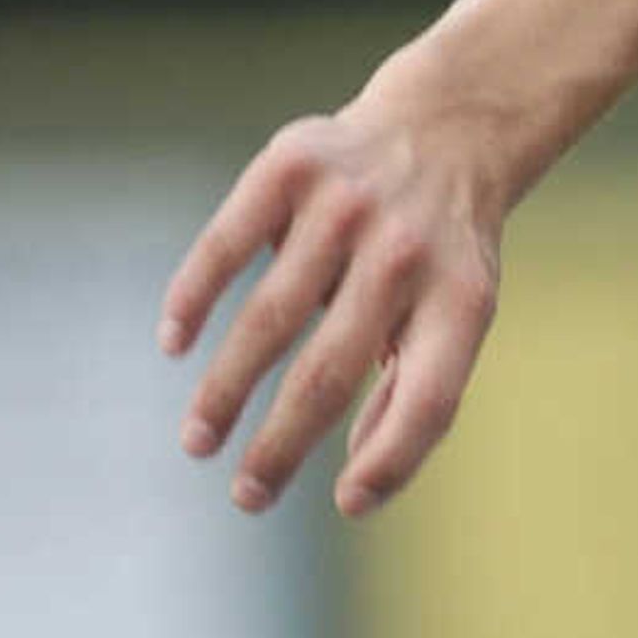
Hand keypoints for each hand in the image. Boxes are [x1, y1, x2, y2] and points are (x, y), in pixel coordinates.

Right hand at [160, 101, 507, 515]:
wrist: (444, 132)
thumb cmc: (442, 253)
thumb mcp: (460, 315)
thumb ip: (418, 391)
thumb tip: (356, 487)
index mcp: (463, 302)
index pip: (429, 399)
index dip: (391, 458)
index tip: (345, 505)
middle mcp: (406, 255)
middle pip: (332, 370)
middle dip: (282, 443)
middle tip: (246, 497)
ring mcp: (346, 206)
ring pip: (271, 318)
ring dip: (227, 390)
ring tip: (199, 441)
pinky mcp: (291, 166)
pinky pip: (226, 244)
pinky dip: (194, 297)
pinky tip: (174, 344)